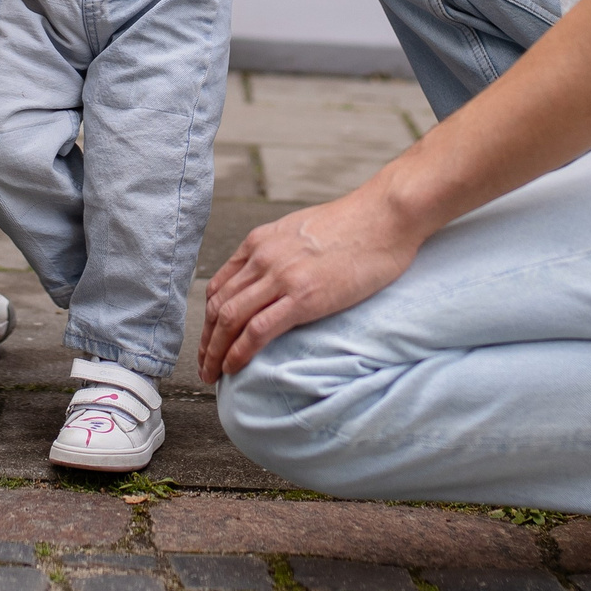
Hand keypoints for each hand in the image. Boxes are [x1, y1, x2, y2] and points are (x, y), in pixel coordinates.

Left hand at [199, 186, 423, 381]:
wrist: (385, 215)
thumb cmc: (355, 224)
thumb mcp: (302, 230)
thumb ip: (281, 252)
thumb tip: (275, 277)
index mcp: (260, 241)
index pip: (219, 285)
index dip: (209, 318)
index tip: (210, 340)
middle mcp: (263, 257)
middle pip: (218, 306)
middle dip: (207, 341)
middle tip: (204, 366)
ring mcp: (281, 277)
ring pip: (230, 320)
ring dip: (216, 352)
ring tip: (213, 374)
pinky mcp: (304, 297)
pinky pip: (257, 331)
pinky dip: (239, 353)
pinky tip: (233, 369)